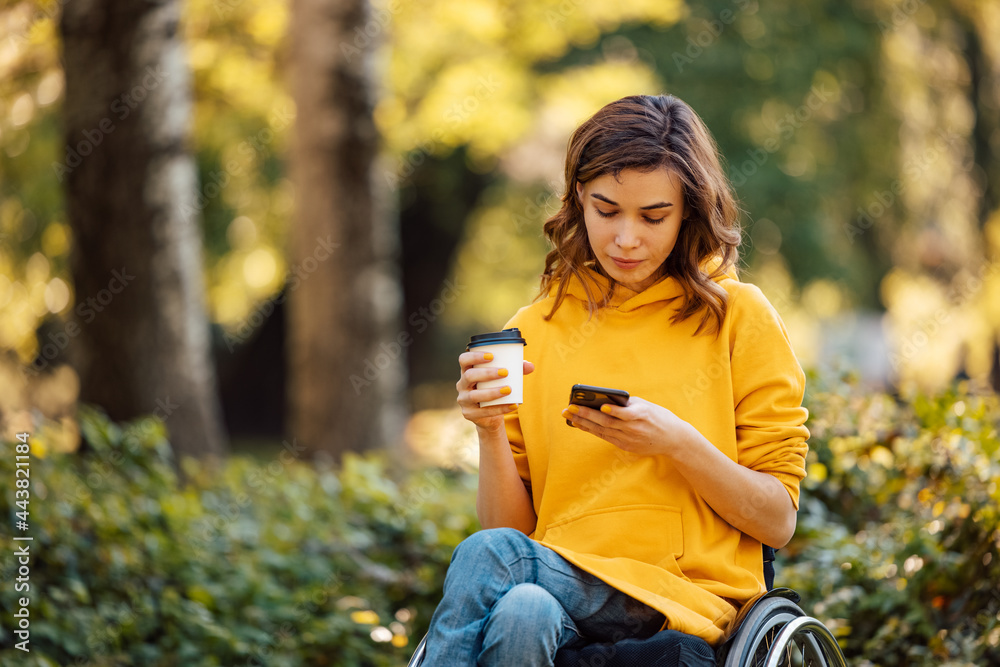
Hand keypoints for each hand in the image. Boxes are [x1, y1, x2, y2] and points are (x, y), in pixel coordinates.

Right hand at [457, 351, 534, 432]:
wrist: (490, 414)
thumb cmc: (495, 388)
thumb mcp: (504, 378)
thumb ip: (517, 370)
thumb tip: (531, 366)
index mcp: (467, 371)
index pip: (464, 360)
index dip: (474, 356)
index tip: (491, 356)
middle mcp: (462, 384)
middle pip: (469, 376)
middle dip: (487, 373)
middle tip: (505, 372)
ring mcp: (464, 400)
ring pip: (474, 395)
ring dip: (492, 392)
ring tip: (508, 389)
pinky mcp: (469, 413)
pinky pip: (483, 411)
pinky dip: (500, 408)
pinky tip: (513, 405)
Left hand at [561, 396, 693, 456]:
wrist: (674, 439)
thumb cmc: (658, 417)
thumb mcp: (647, 406)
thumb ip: (627, 404)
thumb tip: (603, 400)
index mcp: (642, 415)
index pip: (626, 413)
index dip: (613, 410)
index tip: (601, 405)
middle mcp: (634, 428)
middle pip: (607, 422)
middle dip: (586, 415)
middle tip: (569, 408)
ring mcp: (629, 439)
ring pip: (602, 430)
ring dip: (584, 423)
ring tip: (569, 415)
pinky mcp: (626, 447)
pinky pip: (606, 437)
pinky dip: (592, 430)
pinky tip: (580, 424)